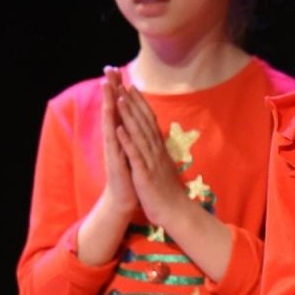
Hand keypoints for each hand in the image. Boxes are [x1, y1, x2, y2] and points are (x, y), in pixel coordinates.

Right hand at [73, 67, 137, 263]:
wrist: (125, 198)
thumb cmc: (130, 172)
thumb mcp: (132, 147)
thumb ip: (130, 131)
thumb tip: (132, 115)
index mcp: (121, 133)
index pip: (119, 106)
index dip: (117, 88)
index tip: (116, 69)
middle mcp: (114, 138)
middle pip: (111, 109)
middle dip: (110, 89)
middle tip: (107, 69)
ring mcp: (113, 149)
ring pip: (110, 123)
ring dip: (108, 105)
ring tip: (106, 87)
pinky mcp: (115, 162)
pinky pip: (114, 146)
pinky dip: (114, 133)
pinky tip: (113, 122)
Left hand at [111, 73, 196, 229]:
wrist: (175, 212)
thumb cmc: (167, 190)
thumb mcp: (162, 165)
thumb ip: (158, 150)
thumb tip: (156, 138)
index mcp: (158, 148)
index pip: (149, 121)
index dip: (140, 103)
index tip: (131, 86)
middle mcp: (155, 151)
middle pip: (143, 122)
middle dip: (131, 102)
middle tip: (121, 82)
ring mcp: (150, 161)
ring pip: (138, 134)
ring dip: (129, 116)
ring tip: (118, 98)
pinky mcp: (144, 174)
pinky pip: (135, 155)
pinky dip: (127, 141)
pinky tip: (119, 129)